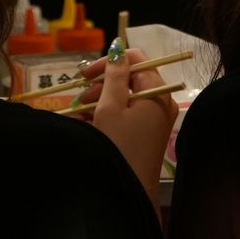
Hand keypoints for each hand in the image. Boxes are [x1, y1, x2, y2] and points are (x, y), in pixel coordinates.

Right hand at [85, 52, 178, 194]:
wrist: (130, 191)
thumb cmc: (119, 145)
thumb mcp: (111, 107)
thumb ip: (113, 75)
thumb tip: (118, 47)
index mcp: (157, 92)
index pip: (136, 60)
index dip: (110, 62)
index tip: (86, 73)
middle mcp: (160, 103)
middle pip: (130, 79)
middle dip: (102, 85)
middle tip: (80, 97)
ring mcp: (154, 119)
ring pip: (125, 98)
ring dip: (100, 101)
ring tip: (78, 114)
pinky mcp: (145, 134)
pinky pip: (126, 115)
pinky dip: (106, 116)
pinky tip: (86, 124)